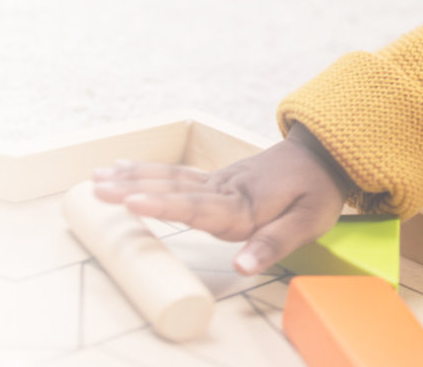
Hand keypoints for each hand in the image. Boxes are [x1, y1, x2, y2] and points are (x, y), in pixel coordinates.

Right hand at [92, 124, 352, 274]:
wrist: (326, 154)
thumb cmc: (318, 192)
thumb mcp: (309, 221)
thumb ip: (273, 243)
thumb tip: (241, 267)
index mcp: (243, 205)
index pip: (198, 207)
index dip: (164, 206)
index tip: (132, 202)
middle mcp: (225, 190)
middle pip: (175, 190)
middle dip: (134, 188)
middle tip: (96, 187)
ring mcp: (219, 182)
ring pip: (172, 180)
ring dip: (134, 178)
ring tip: (98, 177)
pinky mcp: (218, 180)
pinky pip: (178, 176)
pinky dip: (149, 172)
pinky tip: (125, 168)